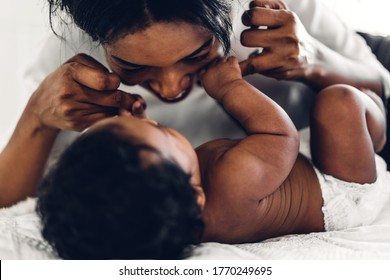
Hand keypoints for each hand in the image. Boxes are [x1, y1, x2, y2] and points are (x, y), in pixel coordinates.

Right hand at [26, 53, 145, 131]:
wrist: (43, 106)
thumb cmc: (65, 79)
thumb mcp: (76, 63)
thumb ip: (99, 68)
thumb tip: (120, 82)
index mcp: (70, 73)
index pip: (104, 81)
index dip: (116, 82)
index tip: (116, 82)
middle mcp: (69, 93)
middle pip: (112, 98)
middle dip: (127, 98)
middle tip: (133, 98)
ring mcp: (73, 111)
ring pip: (111, 110)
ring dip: (120, 108)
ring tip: (121, 103)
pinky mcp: (77, 124)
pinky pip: (105, 120)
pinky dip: (112, 116)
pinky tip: (110, 111)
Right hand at [199, 56, 242, 100]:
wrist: (231, 91)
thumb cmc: (222, 93)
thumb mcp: (210, 91)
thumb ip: (208, 84)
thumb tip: (211, 82)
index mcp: (205, 76)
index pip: (203, 70)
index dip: (208, 70)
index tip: (212, 73)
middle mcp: (211, 68)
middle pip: (212, 62)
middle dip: (216, 65)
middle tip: (221, 70)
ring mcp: (220, 64)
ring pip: (222, 58)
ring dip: (224, 62)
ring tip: (228, 68)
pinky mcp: (230, 63)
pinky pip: (232, 58)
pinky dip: (233, 61)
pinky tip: (234, 66)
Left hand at [239, 0, 314, 79]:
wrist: (312, 58)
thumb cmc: (291, 32)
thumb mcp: (284, 13)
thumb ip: (267, 4)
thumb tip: (250, 5)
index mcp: (287, 18)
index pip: (253, 14)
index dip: (246, 18)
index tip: (249, 23)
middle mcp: (287, 36)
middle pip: (247, 37)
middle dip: (245, 37)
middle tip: (250, 38)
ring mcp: (284, 55)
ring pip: (249, 56)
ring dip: (245, 54)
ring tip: (251, 52)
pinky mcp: (279, 70)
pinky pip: (252, 69)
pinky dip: (244, 69)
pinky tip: (241, 68)